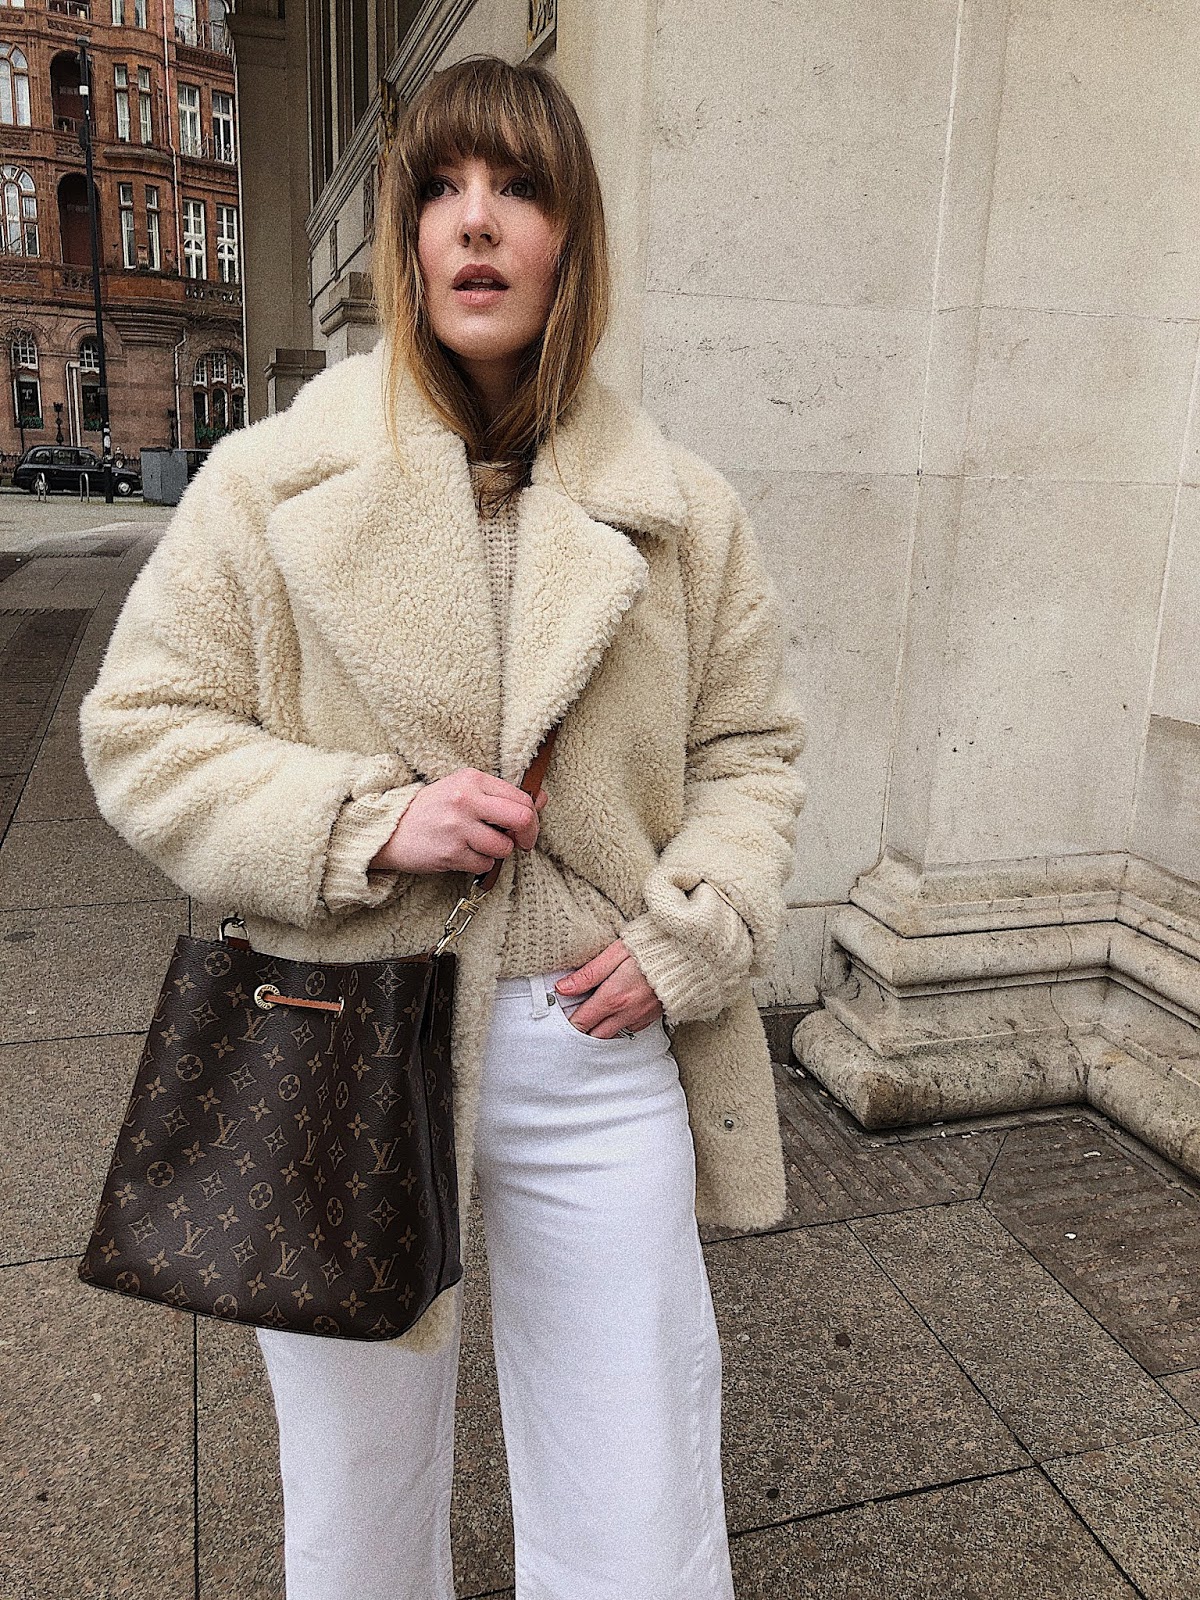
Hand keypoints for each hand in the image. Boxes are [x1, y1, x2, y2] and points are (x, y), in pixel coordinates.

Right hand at [370, 768, 547, 874]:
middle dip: (528, 835)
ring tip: (481, 846)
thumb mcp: (465, 791)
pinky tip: (464, 854)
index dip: (532, 816)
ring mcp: (458, 827)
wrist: (391, 829)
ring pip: (505, 847)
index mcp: (472, 779)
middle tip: (522, 843)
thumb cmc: (433, 809)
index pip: (521, 798)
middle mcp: (466, 800)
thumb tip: (541, 799)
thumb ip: (502, 795)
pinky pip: (485, 864)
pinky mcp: (451, 853)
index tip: (526, 827)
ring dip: (499, 852)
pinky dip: (480, 863)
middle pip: (522, 818)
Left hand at [553, 940, 663, 1038]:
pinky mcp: (653, 1016)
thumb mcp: (615, 953)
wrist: (690, 953)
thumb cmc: (652, 947)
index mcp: (614, 997)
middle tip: (573, 1015)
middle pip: (595, 1035)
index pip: (581, 1021)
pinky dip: (619, 1025)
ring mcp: (642, 1017)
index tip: (559, 1013)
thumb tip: (563, 987)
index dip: (567, 1020)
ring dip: (600, 1029)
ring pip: (612, 1034)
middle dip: (582, 1029)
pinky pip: (631, 1029)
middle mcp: (627, 1013)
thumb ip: (588, 974)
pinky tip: (616, 1010)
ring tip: (592, 1013)